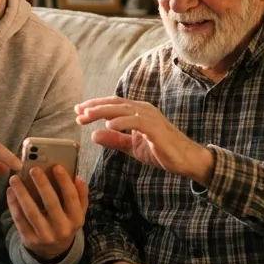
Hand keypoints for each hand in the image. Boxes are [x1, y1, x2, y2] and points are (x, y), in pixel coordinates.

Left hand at [7, 165, 88, 261]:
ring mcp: (45, 236)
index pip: (72, 198)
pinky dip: (13, 204)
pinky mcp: (30, 240)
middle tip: (33, 169)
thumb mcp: (77, 212)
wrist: (53, 251)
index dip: (65, 182)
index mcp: (76, 220)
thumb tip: (78, 177)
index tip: (57, 166)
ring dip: (22, 193)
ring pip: (31, 212)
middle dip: (42, 185)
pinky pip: (20, 220)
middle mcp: (62, 229)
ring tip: (15, 179)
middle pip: (51, 204)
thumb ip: (80, 195)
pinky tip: (10, 192)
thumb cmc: (65, 222)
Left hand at [76, 98, 213, 182]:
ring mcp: (150, 118)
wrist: (185, 160)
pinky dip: (122, 122)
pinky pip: (137, 122)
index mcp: (138, 112)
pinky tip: (109, 125)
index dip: (95, 107)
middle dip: (94, 107)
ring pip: (123, 110)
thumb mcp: (132, 146)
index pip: (112, 105)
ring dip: (103, 111)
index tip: (78, 112)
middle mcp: (143, 110)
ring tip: (87, 116)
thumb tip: (94, 135)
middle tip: (78, 112)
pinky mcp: (156, 129)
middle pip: (115, 104)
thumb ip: (114, 140)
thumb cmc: (161, 151)